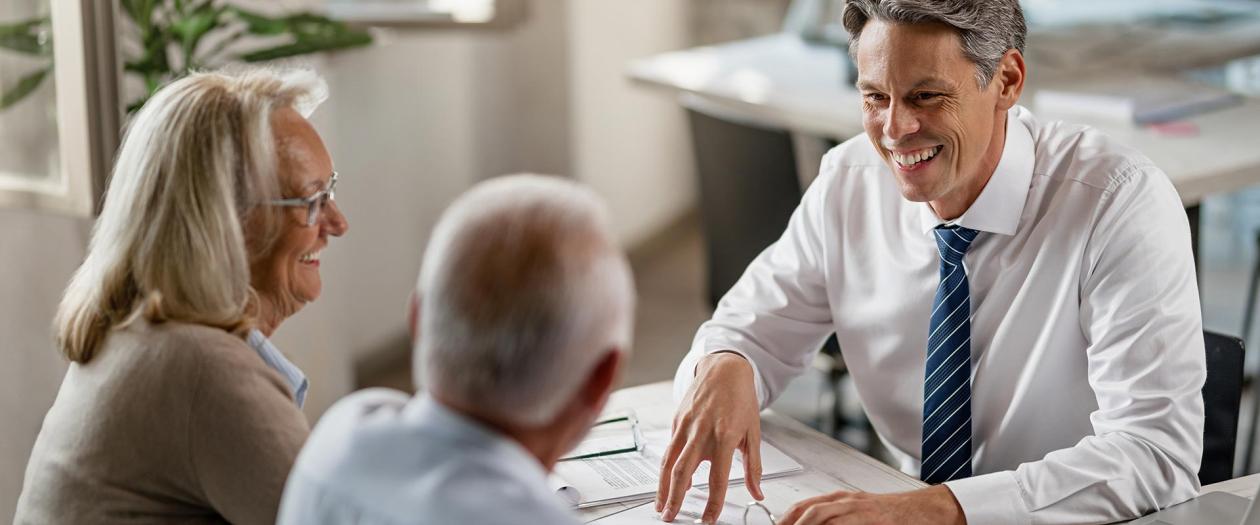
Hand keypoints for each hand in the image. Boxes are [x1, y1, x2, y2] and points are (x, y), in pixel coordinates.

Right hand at [655, 352, 763, 522]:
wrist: (724, 368)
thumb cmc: (740, 398)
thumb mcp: (753, 432)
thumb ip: (753, 467)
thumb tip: (757, 492)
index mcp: (725, 437)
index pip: (717, 478)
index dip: (712, 503)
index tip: (708, 519)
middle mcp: (701, 432)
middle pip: (682, 473)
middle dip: (674, 500)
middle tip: (670, 518)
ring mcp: (685, 426)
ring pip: (668, 462)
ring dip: (662, 488)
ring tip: (661, 506)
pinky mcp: (676, 421)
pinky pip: (669, 449)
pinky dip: (666, 469)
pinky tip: (668, 483)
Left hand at [778, 485, 965, 524]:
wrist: (925, 510)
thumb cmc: (894, 516)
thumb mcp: (861, 514)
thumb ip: (839, 519)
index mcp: (842, 500)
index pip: (806, 505)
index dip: (787, 517)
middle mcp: (847, 501)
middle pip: (810, 510)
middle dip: (791, 522)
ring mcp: (859, 509)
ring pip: (823, 515)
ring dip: (805, 524)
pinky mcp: (871, 519)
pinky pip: (845, 524)